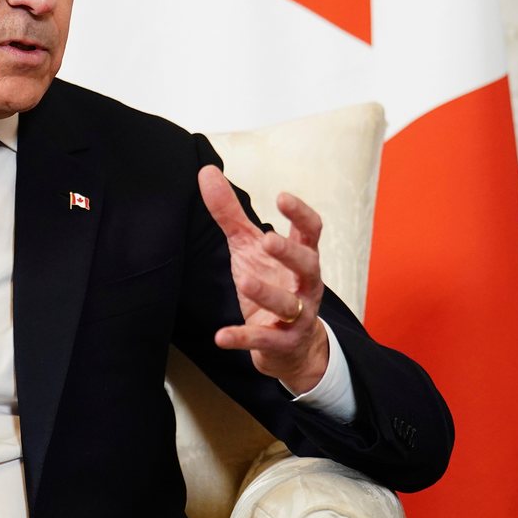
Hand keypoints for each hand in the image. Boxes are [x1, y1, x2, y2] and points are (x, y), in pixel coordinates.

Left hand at [198, 165, 329, 393]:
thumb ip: (229, 213)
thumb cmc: (270, 283)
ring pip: (288, 305)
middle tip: (268, 240)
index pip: (310, 232)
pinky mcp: (282, 343)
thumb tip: (206, 171)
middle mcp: (305, 285)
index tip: (282, 197)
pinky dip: (243, 338)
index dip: (300, 214)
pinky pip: (264, 340)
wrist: (289, 346)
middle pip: (307, 266)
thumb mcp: (248, 247)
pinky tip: (221, 336)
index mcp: (301, 258)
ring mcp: (297, 316)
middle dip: (289, 252)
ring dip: (267, 293)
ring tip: (245, 282)